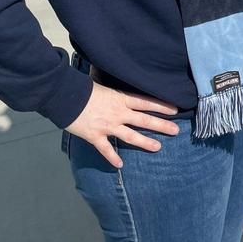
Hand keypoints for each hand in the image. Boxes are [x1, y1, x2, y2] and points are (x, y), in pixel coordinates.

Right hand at [66, 82, 180, 167]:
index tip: (175, 110)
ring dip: (145, 142)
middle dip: (162, 125)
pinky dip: (112, 157)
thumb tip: (119, 76)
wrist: (66, 97)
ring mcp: (108, 126)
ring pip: (131, 136)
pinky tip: (120, 165)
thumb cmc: (84, 88)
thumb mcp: (103, 84)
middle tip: (176, 130)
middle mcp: (118, 113)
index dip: (161, 106)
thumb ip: (114, 89)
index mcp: (121, 99)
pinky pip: (106, 149)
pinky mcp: (95, 136)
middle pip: (144, 120)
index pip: (146, 102)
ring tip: (158, 147)